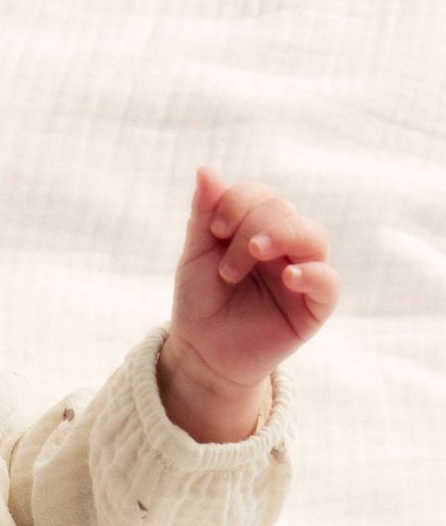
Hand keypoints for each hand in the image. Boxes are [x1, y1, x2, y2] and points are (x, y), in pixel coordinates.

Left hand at [165, 166, 341, 399]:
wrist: (203, 355)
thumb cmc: (201, 304)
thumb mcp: (196, 257)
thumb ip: (204, 215)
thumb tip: (205, 169)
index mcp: (257, 229)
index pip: (260, 195)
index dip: (237, 202)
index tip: (214, 230)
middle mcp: (285, 246)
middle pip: (284, 211)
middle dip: (251, 228)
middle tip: (226, 268)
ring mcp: (303, 273)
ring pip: (312, 236)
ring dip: (281, 237)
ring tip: (252, 254)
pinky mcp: (314, 306)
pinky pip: (329, 282)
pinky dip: (313, 274)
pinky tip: (289, 276)